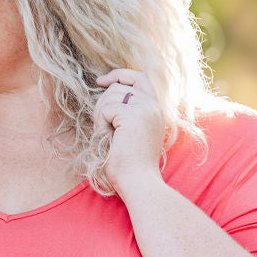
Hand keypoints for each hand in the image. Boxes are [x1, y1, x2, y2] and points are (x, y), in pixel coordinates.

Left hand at [93, 68, 164, 194]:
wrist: (138, 181)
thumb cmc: (130, 164)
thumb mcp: (131, 131)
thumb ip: (127, 110)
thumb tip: (108, 88)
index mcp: (155, 109)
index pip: (139, 77)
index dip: (119, 75)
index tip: (101, 81)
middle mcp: (153, 105)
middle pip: (118, 86)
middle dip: (103, 104)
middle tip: (103, 128)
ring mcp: (145, 108)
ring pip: (110, 96)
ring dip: (101, 116)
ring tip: (108, 137)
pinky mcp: (133, 115)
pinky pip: (106, 109)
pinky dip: (100, 125)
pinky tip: (108, 140)